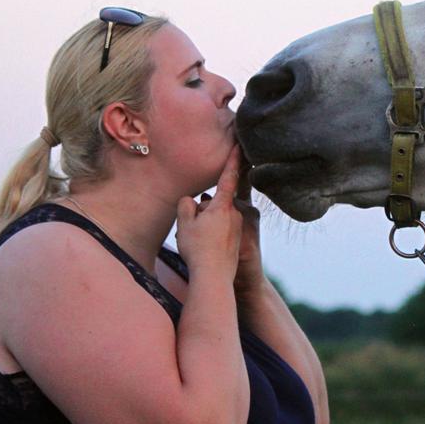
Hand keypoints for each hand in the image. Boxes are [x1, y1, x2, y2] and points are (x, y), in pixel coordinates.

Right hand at [174, 145, 242, 279]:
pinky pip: (223, 229)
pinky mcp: (239, 239)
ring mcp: (239, 226)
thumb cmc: (198, 249)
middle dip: (204, 209)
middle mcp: (236, 213)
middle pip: (216, 202)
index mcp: (223, 206)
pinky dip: (213, 234)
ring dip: (208, 222)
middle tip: (193, 227)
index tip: (239, 146)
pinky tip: (205, 248)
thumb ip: (186, 206)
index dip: (232, 161)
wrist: (214, 277)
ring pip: (219, 217)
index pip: (228, 178)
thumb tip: (191, 200)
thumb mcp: (185, 224)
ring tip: (198, 241)